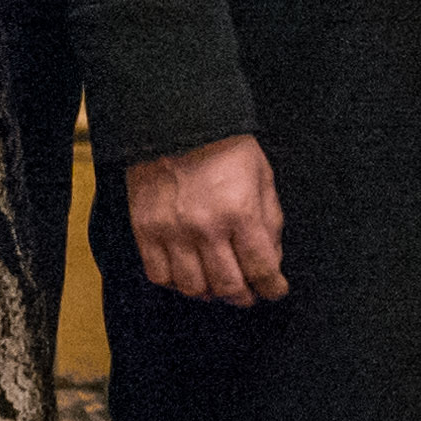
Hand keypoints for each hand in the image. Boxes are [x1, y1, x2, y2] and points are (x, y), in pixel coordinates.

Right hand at [124, 134, 287, 305]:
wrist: (175, 123)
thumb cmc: (225, 148)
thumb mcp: (262, 177)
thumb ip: (269, 221)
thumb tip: (272, 260)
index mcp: (240, 212)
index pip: (261, 268)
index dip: (272, 287)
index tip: (275, 290)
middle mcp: (206, 227)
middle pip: (228, 286)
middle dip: (244, 297)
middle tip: (248, 294)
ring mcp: (172, 231)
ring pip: (193, 287)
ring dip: (210, 293)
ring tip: (217, 285)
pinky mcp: (145, 230)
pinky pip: (159, 275)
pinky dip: (175, 283)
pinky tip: (187, 273)